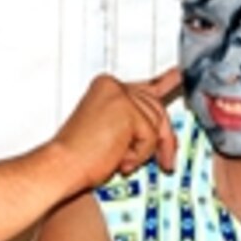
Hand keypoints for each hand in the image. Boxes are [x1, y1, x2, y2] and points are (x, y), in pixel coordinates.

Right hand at [52, 67, 179, 188]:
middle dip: (163, 138)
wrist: (62, 165)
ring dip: (144, 150)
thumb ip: (133, 118)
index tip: (178, 75)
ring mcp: (121, 97)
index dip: (166, 85)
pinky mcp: (129, 112)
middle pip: (158, 108)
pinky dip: (139, 155)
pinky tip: (119, 159)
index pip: (146, 87)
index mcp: (106, 86)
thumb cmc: (78, 155)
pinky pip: (151, 138)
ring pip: (157, 125)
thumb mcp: (109, 128)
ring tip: (120, 159)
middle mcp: (114, 86)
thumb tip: (158, 123)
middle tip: (164, 160)